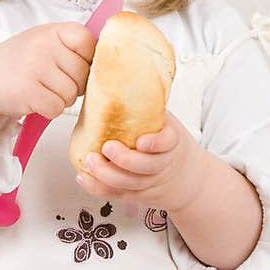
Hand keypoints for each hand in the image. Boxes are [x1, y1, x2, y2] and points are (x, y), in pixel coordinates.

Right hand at [0, 23, 95, 122]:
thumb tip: (108, 61)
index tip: (74, 66)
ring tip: (42, 90)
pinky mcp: (28, 91)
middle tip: (53, 83)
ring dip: (61, 99)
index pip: (88, 41)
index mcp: (52, 30)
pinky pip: (57, 108)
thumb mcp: (43, 43)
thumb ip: (70, 47)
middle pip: (83, 73)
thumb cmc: (18, 65)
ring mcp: (35, 67)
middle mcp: (44, 45)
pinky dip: (48, 110)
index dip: (87, 59)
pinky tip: (35, 101)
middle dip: (74, 85)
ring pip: (72, 94)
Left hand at [75, 111, 205, 216]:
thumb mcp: (165, 121)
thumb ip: (146, 106)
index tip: (142, 140)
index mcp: (172, 141)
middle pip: (146, 167)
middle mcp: (162, 164)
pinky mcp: (137, 195)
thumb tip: (112, 75)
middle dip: (125, 160)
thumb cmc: (167, 142)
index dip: (156, 143)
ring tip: (90, 162)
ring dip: (107, 175)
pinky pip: (117, 195)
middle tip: (107, 148)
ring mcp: (150, 182)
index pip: (168, 142)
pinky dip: (99, 189)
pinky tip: (84, 178)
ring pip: (130, 184)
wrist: (186, 175)